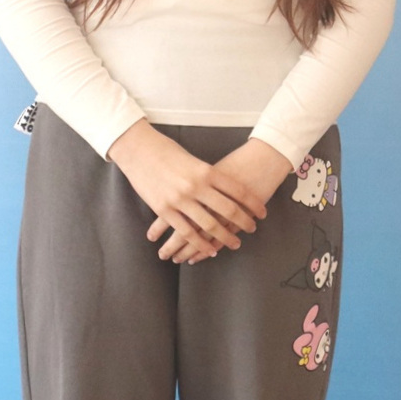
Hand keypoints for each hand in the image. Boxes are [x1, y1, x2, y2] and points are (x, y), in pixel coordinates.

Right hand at [148, 138, 292, 263]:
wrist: (138, 149)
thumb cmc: (166, 150)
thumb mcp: (192, 159)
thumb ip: (207, 175)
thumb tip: (224, 189)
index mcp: (206, 170)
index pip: (237, 190)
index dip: (252, 203)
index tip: (262, 212)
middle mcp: (196, 186)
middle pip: (228, 209)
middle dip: (244, 221)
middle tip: (252, 229)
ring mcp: (180, 199)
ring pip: (209, 225)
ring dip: (225, 237)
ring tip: (235, 244)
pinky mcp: (165, 210)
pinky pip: (187, 232)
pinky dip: (200, 244)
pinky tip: (210, 249)